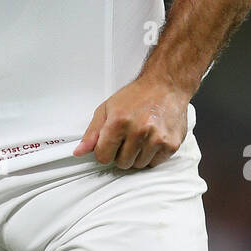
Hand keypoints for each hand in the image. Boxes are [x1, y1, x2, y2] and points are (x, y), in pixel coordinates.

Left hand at [73, 79, 190, 168]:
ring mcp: (156, 139)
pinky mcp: (170, 144)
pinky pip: (154, 163)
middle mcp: (138, 131)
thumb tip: (80, 151)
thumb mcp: (107, 109)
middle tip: (127, 137)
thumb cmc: (137, 95)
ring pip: (138, 165)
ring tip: (141, 136)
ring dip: (137, 155)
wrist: (165, 85)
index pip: (103, 156)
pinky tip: (152, 139)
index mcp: (119, 122)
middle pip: (122, 163)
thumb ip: (92, 132)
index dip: (104, 151)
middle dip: (121, 153)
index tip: (109, 144)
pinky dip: (152, 155)